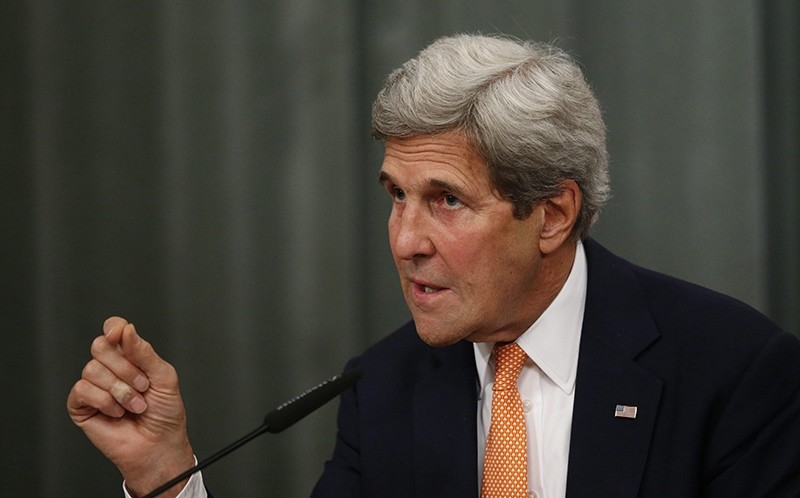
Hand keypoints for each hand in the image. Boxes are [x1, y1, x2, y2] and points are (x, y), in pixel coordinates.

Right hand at [67, 317, 194, 497]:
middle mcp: (110, 368)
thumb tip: (126, 329)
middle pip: (100, 346)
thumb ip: (144, 352)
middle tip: (143, 386)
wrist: (158, 445)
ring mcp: (94, 386)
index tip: (118, 334)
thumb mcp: (164, 377)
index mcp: (130, 356)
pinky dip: (105, 401)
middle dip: (126, 368)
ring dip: (120, 390)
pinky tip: (117, 412)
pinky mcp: (81, 405)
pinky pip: (82, 389)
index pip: (114, 329)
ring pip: (92, 369)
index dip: (113, 328)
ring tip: (134, 405)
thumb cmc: (165, 414)